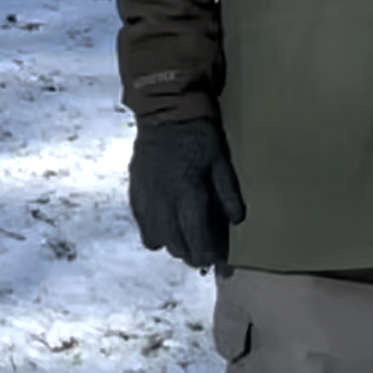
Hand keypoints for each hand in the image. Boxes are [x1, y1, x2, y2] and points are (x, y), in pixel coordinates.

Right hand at [127, 118, 245, 268]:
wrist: (165, 111)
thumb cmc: (199, 134)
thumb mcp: (221, 159)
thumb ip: (228, 192)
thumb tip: (237, 221)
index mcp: (188, 193)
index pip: (197, 237)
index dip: (208, 254)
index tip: (219, 261)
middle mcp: (164, 202)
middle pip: (176, 244)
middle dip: (192, 255)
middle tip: (205, 255)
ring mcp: (146, 199)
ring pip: (156, 239)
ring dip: (173, 246)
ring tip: (186, 243)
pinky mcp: (135, 192)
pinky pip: (142, 225)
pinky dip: (155, 233)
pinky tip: (166, 228)